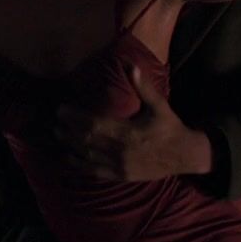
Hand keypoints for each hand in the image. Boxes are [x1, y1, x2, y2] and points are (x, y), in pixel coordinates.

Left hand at [54, 66, 212, 181]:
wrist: (185, 156)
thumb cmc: (170, 128)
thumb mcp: (160, 106)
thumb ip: (143, 87)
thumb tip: (130, 65)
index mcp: (129, 132)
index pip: (94, 124)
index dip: (75, 117)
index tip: (61, 109)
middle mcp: (121, 151)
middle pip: (87, 140)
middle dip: (68, 130)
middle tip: (55, 121)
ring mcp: (120, 166)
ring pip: (88, 156)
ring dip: (70, 145)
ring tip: (58, 135)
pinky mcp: (121, 176)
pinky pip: (95, 171)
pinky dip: (80, 165)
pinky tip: (69, 157)